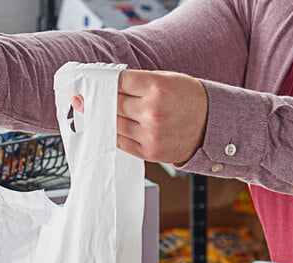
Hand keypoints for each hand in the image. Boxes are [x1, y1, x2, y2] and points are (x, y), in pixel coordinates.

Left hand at [72, 70, 207, 164]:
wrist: (211, 126)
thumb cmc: (188, 100)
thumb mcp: (167, 80)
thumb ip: (138, 83)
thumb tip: (107, 86)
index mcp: (157, 87)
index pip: (119, 83)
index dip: (103, 83)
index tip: (91, 84)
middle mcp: (152, 112)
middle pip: (113, 104)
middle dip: (97, 101)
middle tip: (81, 100)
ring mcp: (150, 134)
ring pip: (114, 125)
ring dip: (100, 120)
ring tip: (90, 114)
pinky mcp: (149, 152)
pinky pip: (121, 142)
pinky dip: (111, 134)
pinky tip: (104, 129)